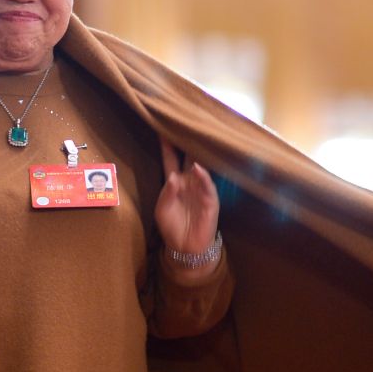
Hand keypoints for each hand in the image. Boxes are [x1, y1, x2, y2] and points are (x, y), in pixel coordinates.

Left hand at [155, 139, 219, 265]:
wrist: (185, 247)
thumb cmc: (171, 226)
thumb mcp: (162, 209)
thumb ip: (167, 192)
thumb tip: (174, 177)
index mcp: (175, 181)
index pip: (171, 159)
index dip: (167, 146)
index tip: (163, 129)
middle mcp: (189, 181)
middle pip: (189, 157)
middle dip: (187, 142)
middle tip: (186, 124)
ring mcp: (201, 189)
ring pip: (201, 167)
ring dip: (199, 155)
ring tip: (196, 139)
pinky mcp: (210, 201)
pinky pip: (208, 187)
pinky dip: (204, 177)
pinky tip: (199, 169)